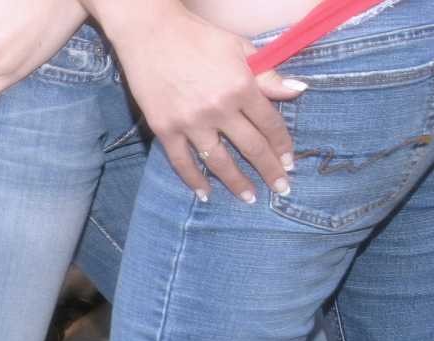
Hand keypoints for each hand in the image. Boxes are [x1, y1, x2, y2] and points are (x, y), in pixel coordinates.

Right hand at [96, 1, 304, 201]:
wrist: (151, 34)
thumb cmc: (198, 37)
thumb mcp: (240, 48)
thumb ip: (268, 74)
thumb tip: (298, 91)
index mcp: (241, 86)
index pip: (270, 123)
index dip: (283, 145)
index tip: (290, 162)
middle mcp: (219, 109)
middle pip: (251, 147)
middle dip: (269, 170)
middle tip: (281, 189)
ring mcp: (191, 122)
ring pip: (219, 160)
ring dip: (236, 182)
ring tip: (248, 197)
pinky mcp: (165, 129)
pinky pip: (182, 161)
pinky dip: (194, 180)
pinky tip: (205, 194)